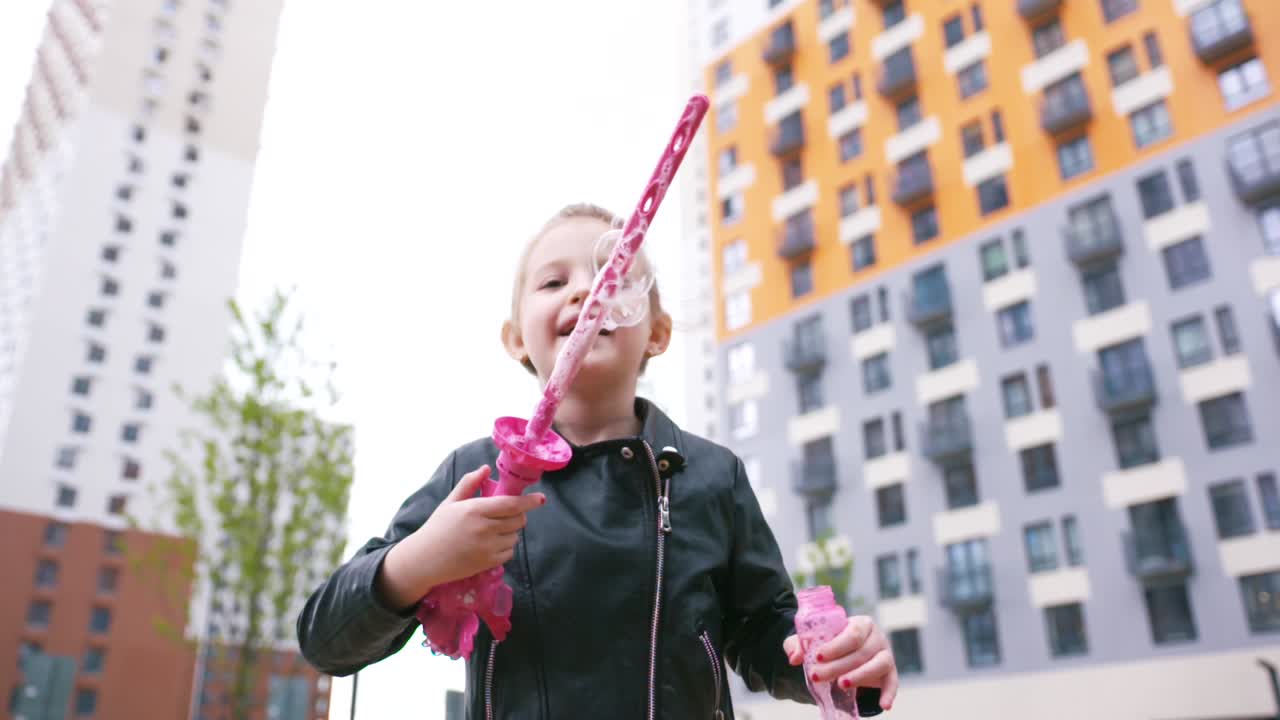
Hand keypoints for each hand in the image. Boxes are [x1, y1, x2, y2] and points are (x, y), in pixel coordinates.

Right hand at [377, 465, 545, 609]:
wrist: (424, 559)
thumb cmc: (437, 528)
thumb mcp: (450, 502)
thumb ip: (469, 483)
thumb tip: (485, 468)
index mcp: (475, 509)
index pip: (511, 504)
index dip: (529, 501)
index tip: (541, 499)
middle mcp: (484, 528)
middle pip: (518, 520)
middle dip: (518, 515)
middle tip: (506, 515)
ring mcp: (487, 547)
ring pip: (515, 536)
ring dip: (510, 532)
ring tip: (494, 530)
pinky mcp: (488, 563)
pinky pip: (509, 552)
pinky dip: (505, 547)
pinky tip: (491, 544)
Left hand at [783, 616, 897, 711]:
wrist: (844, 655)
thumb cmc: (829, 645)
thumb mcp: (812, 643)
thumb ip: (799, 645)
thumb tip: (794, 658)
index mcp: (860, 624)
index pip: (852, 633)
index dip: (836, 646)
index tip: (818, 657)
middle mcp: (876, 637)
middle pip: (861, 651)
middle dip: (838, 665)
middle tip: (818, 676)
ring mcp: (885, 654)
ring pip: (879, 664)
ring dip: (860, 676)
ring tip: (841, 685)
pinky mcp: (890, 672)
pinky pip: (893, 682)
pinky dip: (889, 693)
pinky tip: (884, 706)